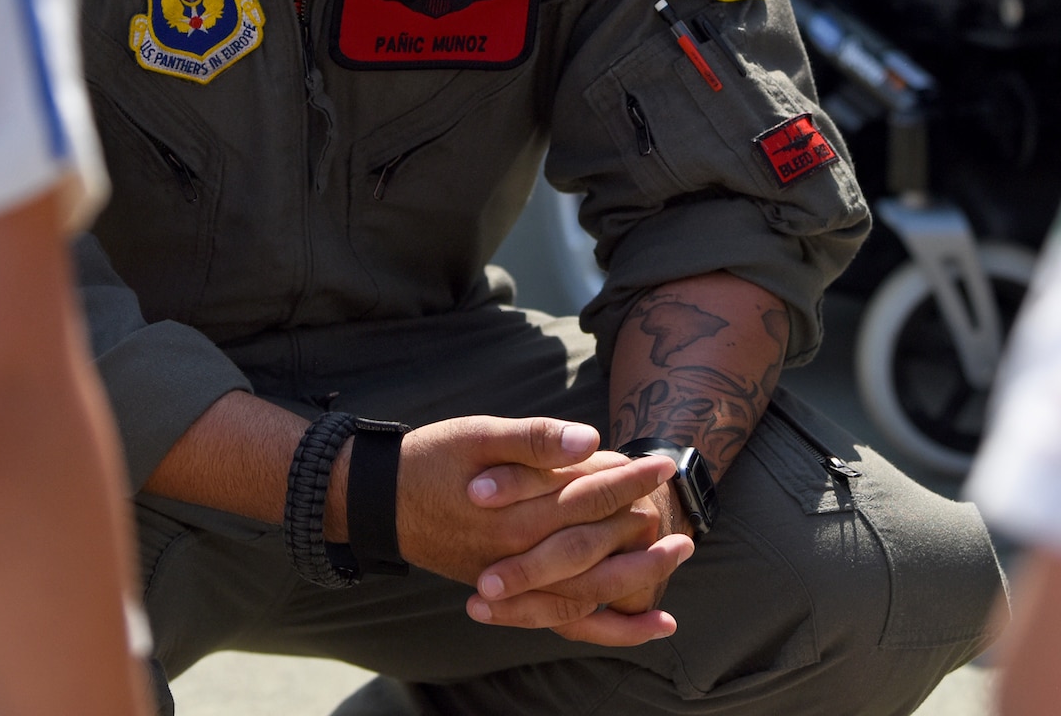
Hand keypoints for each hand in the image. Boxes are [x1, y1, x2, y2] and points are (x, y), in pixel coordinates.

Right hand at [374, 417, 691, 644]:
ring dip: (641, 572)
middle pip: (598, 541)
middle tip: (673, 498)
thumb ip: (535, 440)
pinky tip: (651, 624)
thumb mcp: (478, 435)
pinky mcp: (511, 596)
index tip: (660, 462)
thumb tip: (590, 440)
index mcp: (517, 511)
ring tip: (678, 553)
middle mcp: (521, 554)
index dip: (628, 477)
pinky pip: (570, 620)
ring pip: (593, 587)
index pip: (589, 495)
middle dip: (641, 520)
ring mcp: (516, 580)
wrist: (382, 501)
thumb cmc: (431, 459)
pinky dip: (614, 626)